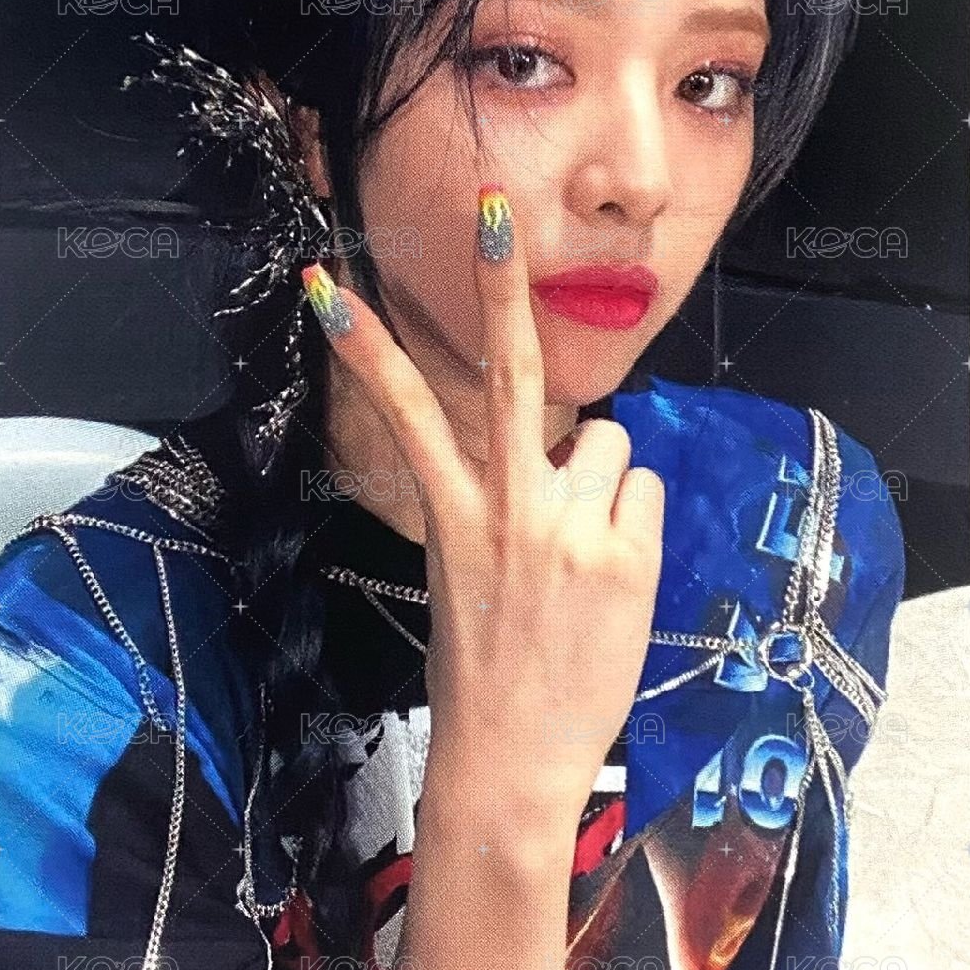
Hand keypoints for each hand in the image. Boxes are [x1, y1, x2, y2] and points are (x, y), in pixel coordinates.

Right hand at [301, 186, 663, 827]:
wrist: (512, 762)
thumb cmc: (482, 670)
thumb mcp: (464, 574)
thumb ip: (501, 500)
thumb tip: (564, 445)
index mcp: (453, 514)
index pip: (404, 411)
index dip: (363, 344)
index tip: (325, 285)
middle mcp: (508, 509)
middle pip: (510, 374)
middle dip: (498, 282)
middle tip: (494, 207)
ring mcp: (570, 530)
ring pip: (611, 446)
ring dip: (602, 484)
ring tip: (582, 550)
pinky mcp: (626, 557)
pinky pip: (645, 495)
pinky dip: (633, 524)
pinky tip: (612, 575)